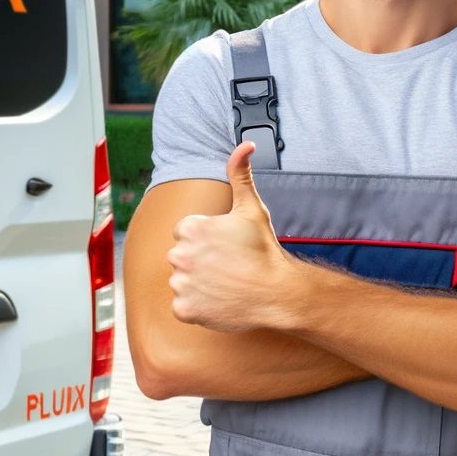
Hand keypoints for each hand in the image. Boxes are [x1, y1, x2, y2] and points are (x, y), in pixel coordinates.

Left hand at [167, 142, 296, 331]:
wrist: (277, 293)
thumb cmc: (264, 250)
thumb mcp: (252, 208)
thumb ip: (240, 174)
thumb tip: (245, 145)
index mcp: (190, 229)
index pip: (185, 234)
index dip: (207, 241)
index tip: (226, 247)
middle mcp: (179, 255)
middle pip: (181, 257)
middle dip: (199, 261)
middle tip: (228, 267)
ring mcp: (181, 284)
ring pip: (182, 282)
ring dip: (198, 284)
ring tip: (225, 284)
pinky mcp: (184, 310)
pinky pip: (183, 307)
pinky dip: (197, 307)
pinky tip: (219, 301)